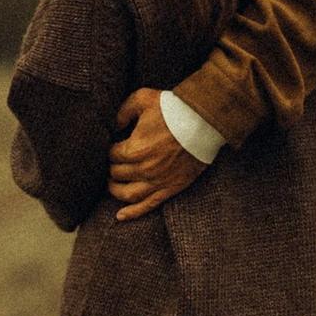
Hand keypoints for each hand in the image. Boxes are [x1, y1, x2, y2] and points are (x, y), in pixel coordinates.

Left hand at [108, 89, 208, 219]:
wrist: (204, 121)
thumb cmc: (173, 108)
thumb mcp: (142, 99)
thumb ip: (122, 112)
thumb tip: (113, 126)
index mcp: (134, 149)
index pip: (111, 155)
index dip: (110, 150)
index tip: (114, 146)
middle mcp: (144, 169)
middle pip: (117, 174)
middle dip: (112, 168)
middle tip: (113, 163)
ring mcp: (158, 181)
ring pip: (128, 194)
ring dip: (116, 191)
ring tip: (112, 186)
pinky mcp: (172, 188)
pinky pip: (148, 205)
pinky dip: (133, 213)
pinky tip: (120, 217)